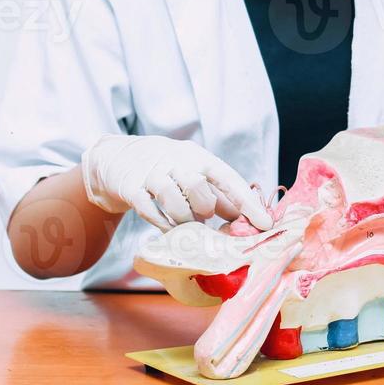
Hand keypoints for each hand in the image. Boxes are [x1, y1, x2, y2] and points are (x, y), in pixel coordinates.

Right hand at [81, 135, 270, 231]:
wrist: (117, 156)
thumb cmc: (167, 168)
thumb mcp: (194, 172)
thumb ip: (219, 194)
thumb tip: (244, 217)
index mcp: (198, 156)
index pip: (228, 178)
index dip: (248, 202)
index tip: (266, 224)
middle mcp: (175, 161)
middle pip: (200, 189)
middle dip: (206, 210)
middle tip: (203, 217)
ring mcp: (151, 174)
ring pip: (176, 203)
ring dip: (185, 220)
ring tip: (185, 223)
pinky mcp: (130, 188)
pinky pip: (151, 212)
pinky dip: (164, 225)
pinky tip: (168, 227)